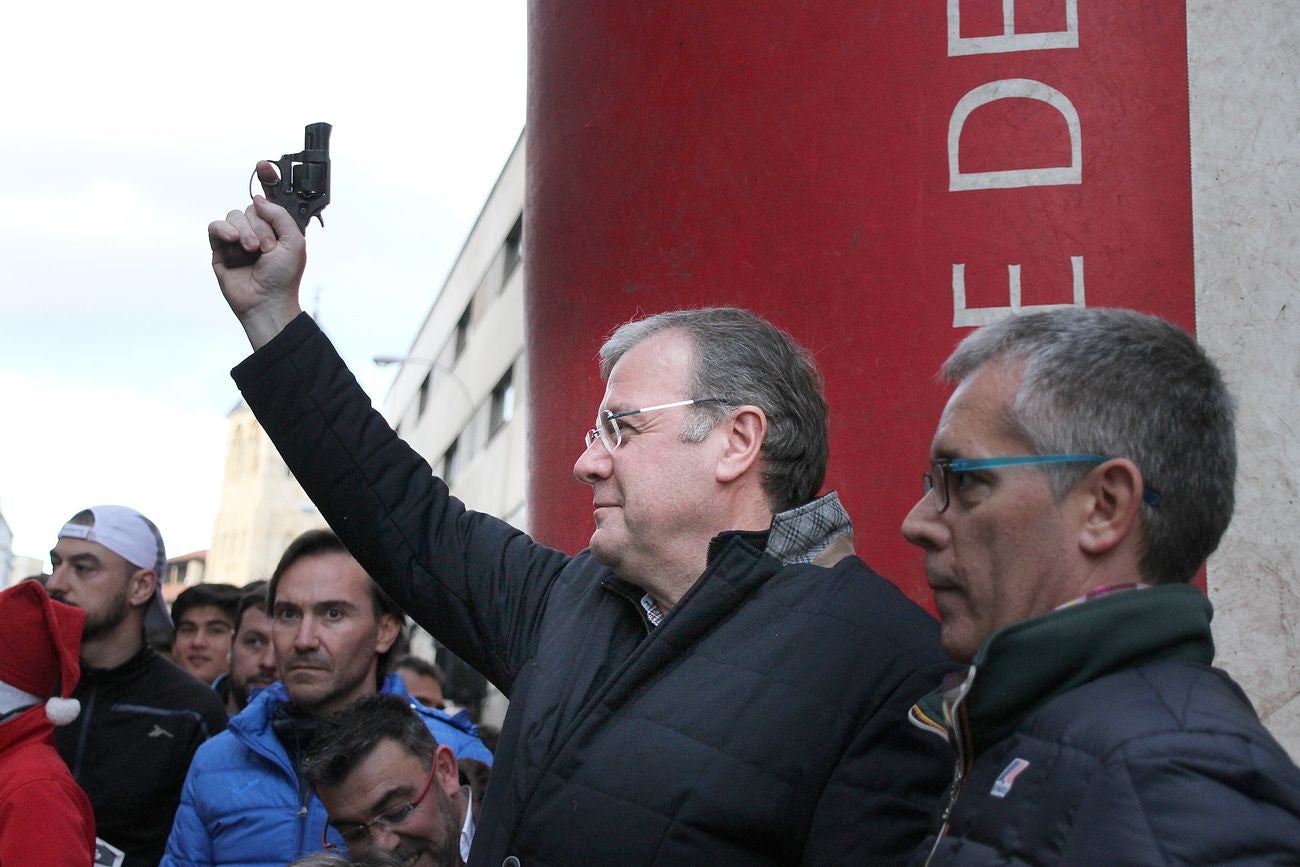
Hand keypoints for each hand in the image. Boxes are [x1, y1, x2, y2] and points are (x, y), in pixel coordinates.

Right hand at [208, 162, 306, 348]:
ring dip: (245, 231)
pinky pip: (216, 227)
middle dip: (260, 225)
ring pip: (235, 215)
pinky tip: (235, 241)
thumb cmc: (284, 277)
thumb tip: (258, 198)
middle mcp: (257, 230)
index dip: (267, 180)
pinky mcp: (220, 248)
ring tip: (253, 250)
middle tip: (267, 247)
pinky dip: (224, 230)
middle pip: (252, 207)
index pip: (270, 198)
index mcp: (277, 227)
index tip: (263, 165)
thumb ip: (280, 214)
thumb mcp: (294, 241)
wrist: (267, 301)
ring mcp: (238, 238)